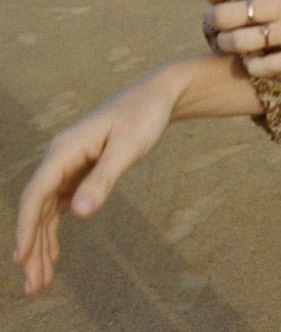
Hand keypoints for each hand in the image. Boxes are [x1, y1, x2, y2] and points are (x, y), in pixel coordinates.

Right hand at [13, 70, 176, 295]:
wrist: (156, 96)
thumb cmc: (143, 116)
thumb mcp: (128, 147)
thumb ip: (104, 179)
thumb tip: (77, 213)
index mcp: (64, 150)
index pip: (35, 194)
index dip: (25, 228)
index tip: (20, 259)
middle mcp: (59, 158)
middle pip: (36, 209)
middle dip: (31, 248)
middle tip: (32, 288)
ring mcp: (67, 166)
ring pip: (45, 211)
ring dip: (40, 245)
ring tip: (39, 283)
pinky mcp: (79, 172)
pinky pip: (58, 206)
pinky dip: (54, 231)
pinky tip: (53, 256)